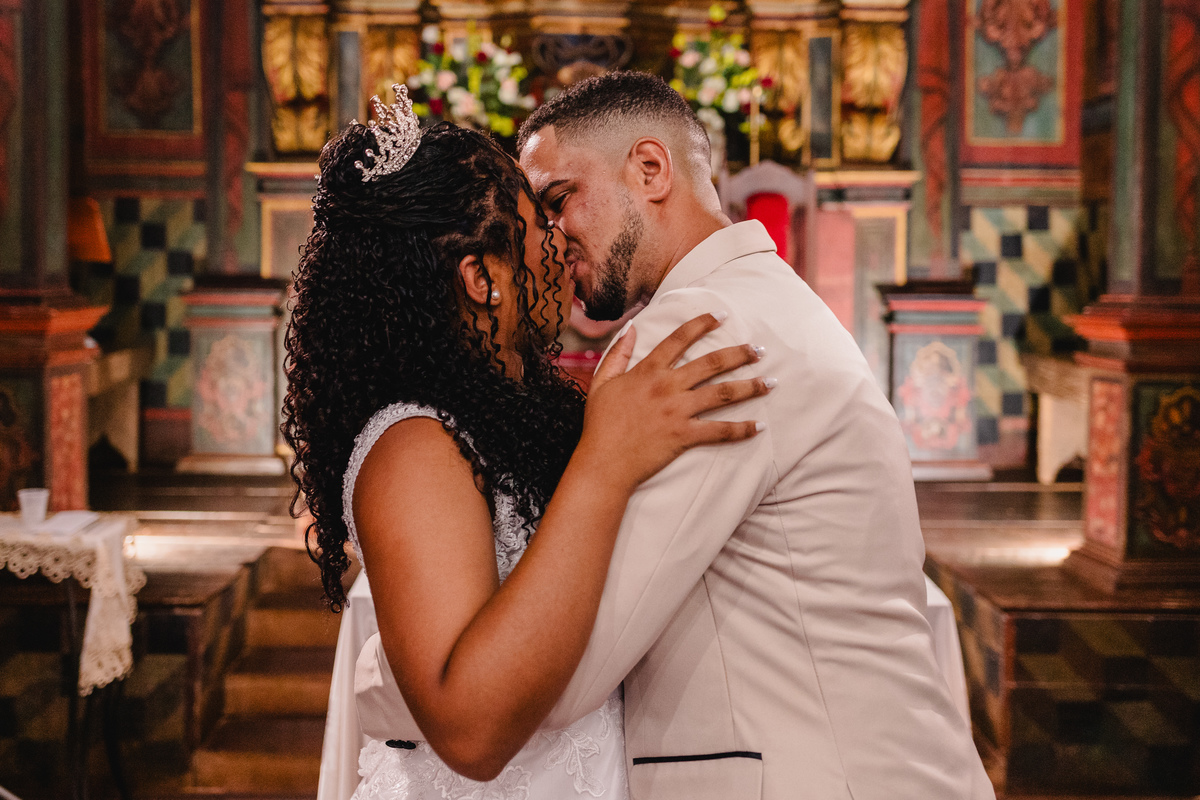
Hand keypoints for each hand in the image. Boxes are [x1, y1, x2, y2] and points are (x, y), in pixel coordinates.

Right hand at [579, 313, 771, 491]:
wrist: (603, 462)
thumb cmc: (600, 425)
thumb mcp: (601, 383)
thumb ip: (617, 354)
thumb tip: (631, 329)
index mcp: (648, 371)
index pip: (679, 339)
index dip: (702, 324)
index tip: (722, 316)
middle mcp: (667, 386)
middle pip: (711, 363)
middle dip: (739, 354)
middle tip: (759, 350)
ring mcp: (678, 411)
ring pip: (722, 393)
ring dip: (750, 387)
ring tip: (770, 383)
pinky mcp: (685, 435)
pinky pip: (719, 431)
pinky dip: (741, 429)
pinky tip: (759, 426)